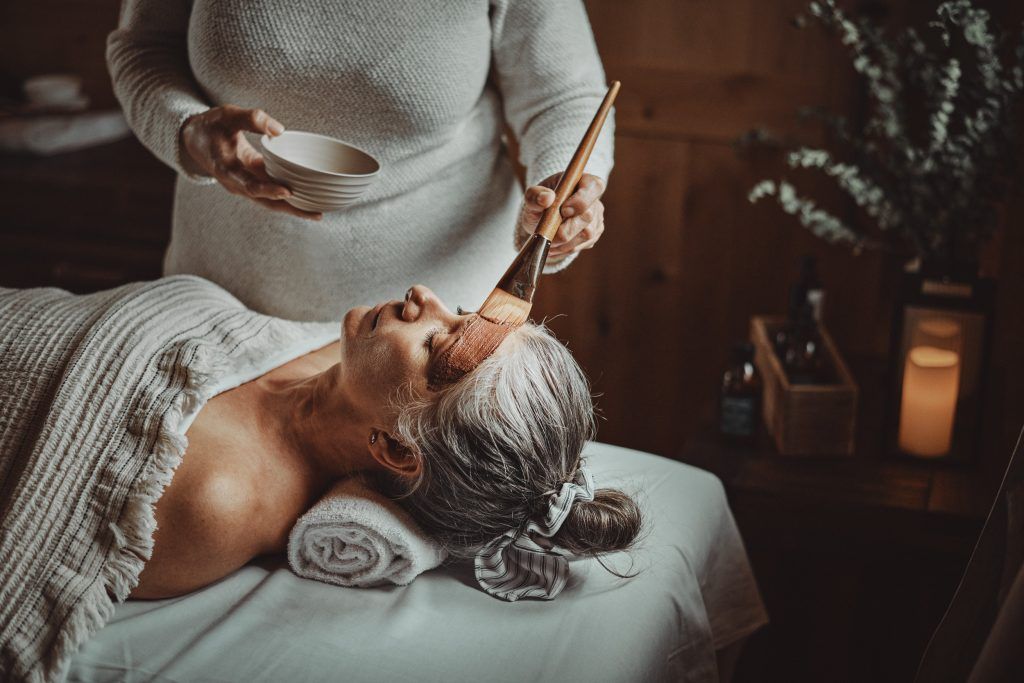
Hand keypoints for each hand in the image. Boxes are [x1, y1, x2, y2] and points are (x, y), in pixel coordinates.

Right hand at [181, 105, 321, 219]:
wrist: (195, 139)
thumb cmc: (212, 126)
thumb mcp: (227, 115)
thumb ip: (252, 119)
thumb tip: (279, 129)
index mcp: (227, 170)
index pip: (250, 185)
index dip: (268, 190)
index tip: (287, 192)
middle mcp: (237, 184)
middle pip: (266, 202)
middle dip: (291, 210)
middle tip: (316, 214)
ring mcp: (246, 187)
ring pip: (271, 203)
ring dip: (293, 209)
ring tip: (318, 214)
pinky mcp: (254, 184)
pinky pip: (272, 195)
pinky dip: (289, 199)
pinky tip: (310, 201)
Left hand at [515, 173, 605, 259]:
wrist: (542, 217)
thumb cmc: (540, 202)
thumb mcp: (532, 196)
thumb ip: (535, 195)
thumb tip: (546, 198)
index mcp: (584, 182)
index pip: (594, 187)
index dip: (581, 200)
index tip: (563, 211)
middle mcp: (594, 201)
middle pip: (588, 217)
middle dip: (565, 228)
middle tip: (547, 233)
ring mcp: (596, 220)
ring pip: (586, 235)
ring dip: (563, 242)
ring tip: (546, 240)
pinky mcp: (592, 236)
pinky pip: (580, 246)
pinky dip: (563, 249)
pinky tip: (552, 246)